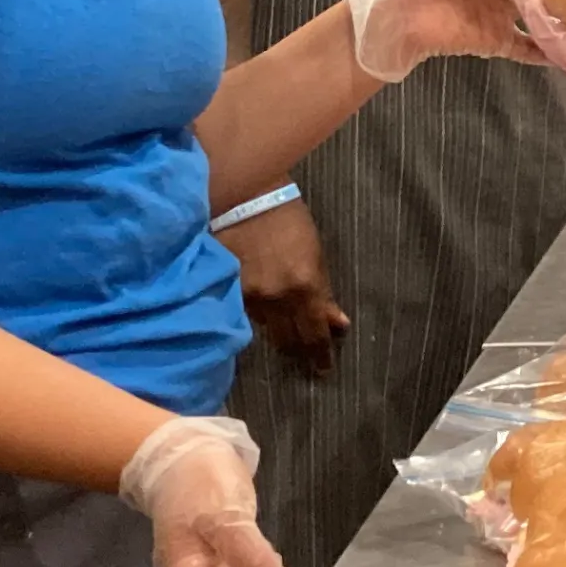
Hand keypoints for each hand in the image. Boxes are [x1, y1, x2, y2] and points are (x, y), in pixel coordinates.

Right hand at [220, 199, 346, 375]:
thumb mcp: (316, 254)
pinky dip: (258, 316)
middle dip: (299, 350)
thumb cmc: (289, 220)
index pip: (314, 335)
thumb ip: (325, 292)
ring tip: (287, 334)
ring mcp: (248, 297)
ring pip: (265, 329)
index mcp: (304, 287)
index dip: (320, 355)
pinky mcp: (227, 291)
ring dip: (278, 332)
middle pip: (288, 340)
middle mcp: (275, 299)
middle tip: (307, 358)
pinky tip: (263, 313)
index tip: (323, 369)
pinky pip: (245, 314)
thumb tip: (338, 323)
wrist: (246, 197)